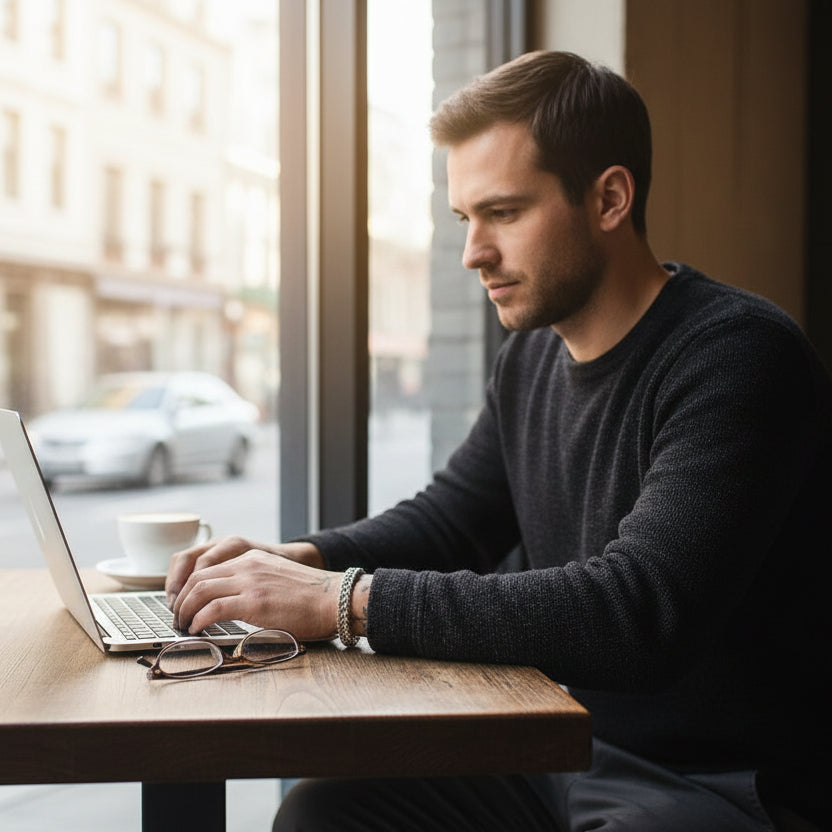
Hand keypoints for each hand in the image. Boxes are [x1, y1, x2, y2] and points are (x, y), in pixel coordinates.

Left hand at [171, 549, 341, 639]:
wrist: (335, 599)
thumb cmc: (313, 599)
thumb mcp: (278, 580)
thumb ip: (256, 586)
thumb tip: (235, 607)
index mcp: (253, 559)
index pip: (208, 569)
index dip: (190, 589)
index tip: (185, 604)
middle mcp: (247, 565)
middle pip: (198, 578)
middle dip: (181, 600)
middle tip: (178, 618)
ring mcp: (250, 582)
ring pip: (200, 591)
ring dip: (186, 611)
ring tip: (184, 626)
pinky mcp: (253, 602)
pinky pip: (213, 608)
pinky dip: (199, 620)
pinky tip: (197, 630)